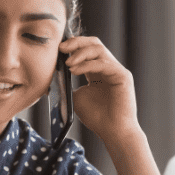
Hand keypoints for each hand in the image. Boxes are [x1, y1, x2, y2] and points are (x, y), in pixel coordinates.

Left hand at [59, 36, 160, 174]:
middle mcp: (108, 68)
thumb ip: (68, 85)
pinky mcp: (123, 75)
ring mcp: (116, 70)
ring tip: (68, 64)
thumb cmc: (97, 117)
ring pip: (99, 50)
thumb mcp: (76, 97)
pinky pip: (103, 63)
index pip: (87, 49)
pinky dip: (87, 65)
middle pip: (94, 43)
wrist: (113, 132)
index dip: (73, 45)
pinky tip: (74, 71)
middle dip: (76, 42)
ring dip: (80, 53)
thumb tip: (52, 75)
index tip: (57, 49)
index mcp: (98, 71)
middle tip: (61, 48)